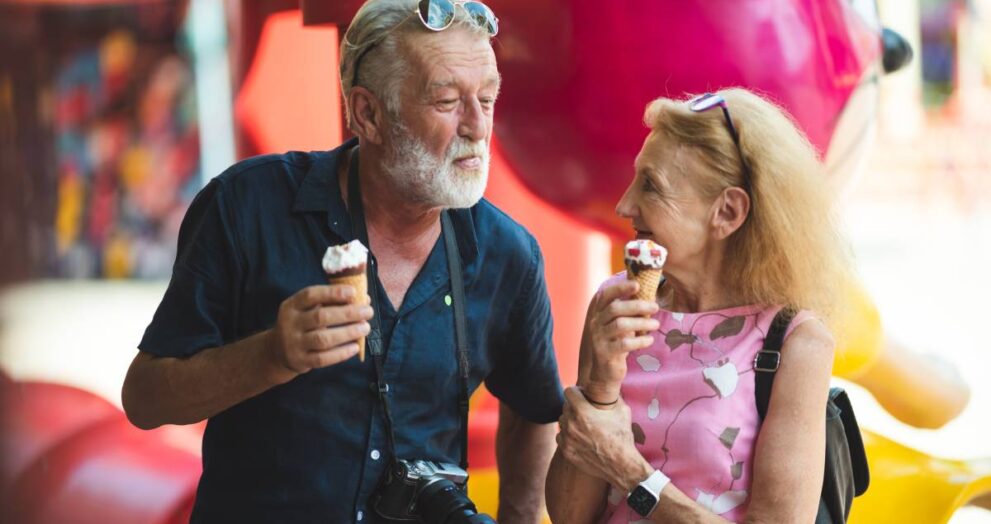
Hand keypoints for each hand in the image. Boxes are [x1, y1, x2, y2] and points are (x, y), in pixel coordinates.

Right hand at [267, 284, 373, 382]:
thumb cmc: (302, 324)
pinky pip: (323, 358)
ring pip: (323, 339)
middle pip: (321, 317)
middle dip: (348, 313)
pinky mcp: (300, 360)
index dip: (332, 293)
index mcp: (292, 305)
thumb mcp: (307, 309)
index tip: (353, 292)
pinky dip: (341, 353)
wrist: (278, 351)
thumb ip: (332, 303)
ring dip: (348, 333)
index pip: (311, 295)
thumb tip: (364, 299)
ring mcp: (294, 343)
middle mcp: (290, 323)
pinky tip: (355, 347)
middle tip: (368, 312)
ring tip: (365, 328)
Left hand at [557, 387, 651, 490]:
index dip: (576, 391)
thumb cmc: (622, 437)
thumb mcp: (622, 410)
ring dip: (570, 421)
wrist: (621, 465)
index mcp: (582, 411)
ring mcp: (567, 438)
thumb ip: (612, 396)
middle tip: (585, 410)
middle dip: (574, 406)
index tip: (582, 394)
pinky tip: (580, 437)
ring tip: (583, 425)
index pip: (568, 392)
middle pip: (565, 406)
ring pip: (562, 421)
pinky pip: (561, 436)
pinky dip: (568, 435)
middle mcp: (571, 424)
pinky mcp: (566, 451)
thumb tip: (609, 387)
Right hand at [582, 280, 657, 402]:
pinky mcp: (605, 353)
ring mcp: (598, 339)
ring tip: (656, 324)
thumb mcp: (617, 327)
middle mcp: (595, 324)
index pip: (605, 295)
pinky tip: (650, 341)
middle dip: (637, 305)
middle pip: (615, 308)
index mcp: (597, 314)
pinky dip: (640, 341)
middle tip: (655, 306)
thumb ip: (626, 313)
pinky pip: (624, 344)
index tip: (637, 285)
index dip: (620, 288)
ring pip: (620, 325)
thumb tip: (648, 298)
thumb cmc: (615, 345)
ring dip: (641, 323)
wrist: (603, 373)